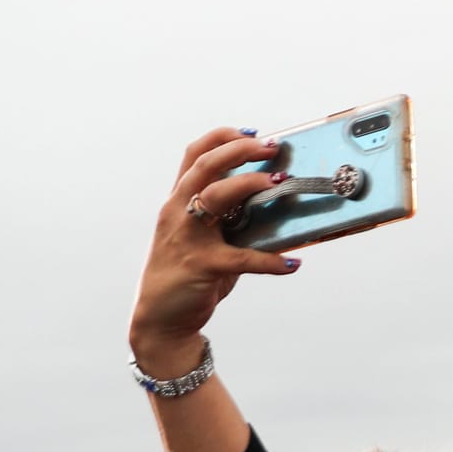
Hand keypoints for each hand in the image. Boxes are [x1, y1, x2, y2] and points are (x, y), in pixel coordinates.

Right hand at [128, 128, 301, 374]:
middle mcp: (177, 212)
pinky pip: (242, 258)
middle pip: (204, 166)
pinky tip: (291, 264)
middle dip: (240, 150)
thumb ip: (229, 218)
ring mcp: (187, 237)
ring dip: (249, 184)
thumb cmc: (188, 273)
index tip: (253, 133)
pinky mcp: (202, 266)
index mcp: (178, 202)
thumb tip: (275, 202)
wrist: (161, 319)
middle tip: (272, 147)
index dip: (222, 137)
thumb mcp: (204, 238)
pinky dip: (270, 260)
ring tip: (279, 182)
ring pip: (215, 197)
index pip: (194, 155)